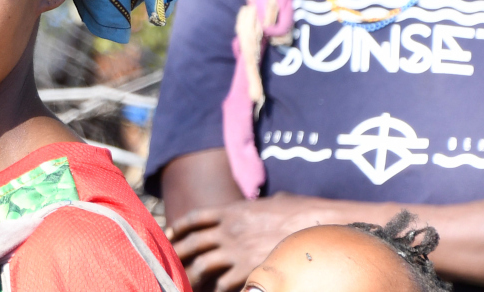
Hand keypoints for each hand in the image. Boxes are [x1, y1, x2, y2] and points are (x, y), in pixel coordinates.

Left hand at [168, 194, 332, 291]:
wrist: (317, 224)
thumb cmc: (301, 211)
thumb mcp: (275, 201)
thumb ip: (262, 205)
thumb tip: (269, 203)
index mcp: (232, 211)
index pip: (196, 218)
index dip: (179, 226)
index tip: (169, 233)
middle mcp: (229, 230)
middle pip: (192, 243)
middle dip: (177, 252)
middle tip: (166, 261)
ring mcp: (237, 251)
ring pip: (202, 265)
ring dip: (192, 275)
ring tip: (185, 282)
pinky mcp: (248, 269)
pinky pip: (223, 283)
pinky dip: (217, 289)